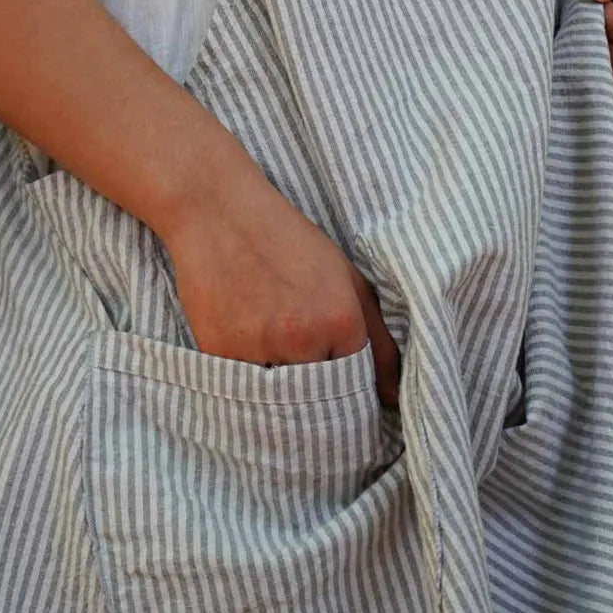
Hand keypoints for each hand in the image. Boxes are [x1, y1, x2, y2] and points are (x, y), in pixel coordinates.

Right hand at [159, 182, 401, 406]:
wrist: (218, 211)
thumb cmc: (286, 239)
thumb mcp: (345, 276)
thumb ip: (379, 339)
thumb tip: (394, 398)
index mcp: (341, 320)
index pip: (357, 385)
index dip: (348, 382)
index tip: (338, 378)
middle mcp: (303, 340)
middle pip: (318, 400)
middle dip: (315, 391)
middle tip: (301, 360)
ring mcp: (259, 350)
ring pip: (280, 400)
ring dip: (280, 386)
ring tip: (270, 343)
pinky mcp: (219, 355)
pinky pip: (243, 388)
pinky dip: (247, 374)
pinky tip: (244, 336)